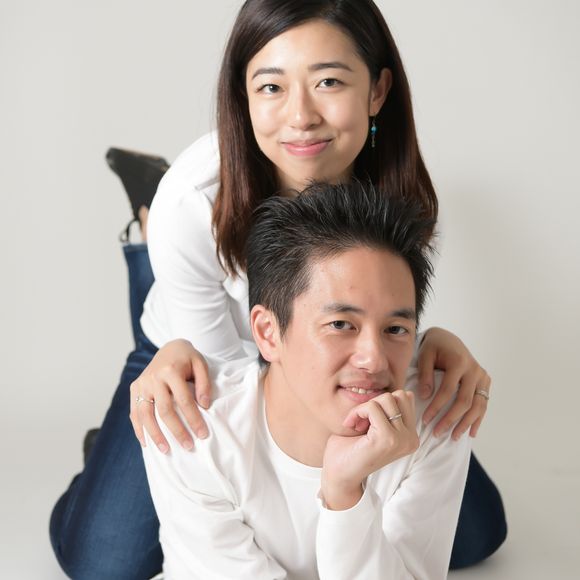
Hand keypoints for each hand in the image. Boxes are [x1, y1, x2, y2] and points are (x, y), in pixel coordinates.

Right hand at [129, 339, 211, 452]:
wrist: (170, 348)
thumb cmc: (188, 359)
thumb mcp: (201, 364)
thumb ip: (204, 384)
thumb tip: (204, 406)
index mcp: (171, 370)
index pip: (184, 400)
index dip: (193, 419)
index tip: (203, 434)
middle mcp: (153, 377)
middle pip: (164, 410)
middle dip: (177, 430)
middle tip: (188, 446)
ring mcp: (141, 383)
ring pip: (145, 414)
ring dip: (155, 435)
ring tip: (166, 450)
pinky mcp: (134, 388)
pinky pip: (134, 412)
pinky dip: (139, 428)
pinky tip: (147, 442)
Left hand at [321, 391, 418, 509]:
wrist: (338, 475)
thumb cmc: (352, 450)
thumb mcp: (377, 425)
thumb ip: (391, 411)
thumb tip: (406, 392)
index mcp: (410, 436)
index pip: (405, 398)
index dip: (382, 403)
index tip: (367, 419)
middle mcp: (411, 439)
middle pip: (398, 395)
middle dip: (375, 402)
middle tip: (361, 420)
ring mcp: (402, 439)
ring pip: (387, 398)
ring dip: (365, 407)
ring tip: (357, 424)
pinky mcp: (387, 439)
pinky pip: (373, 407)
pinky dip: (358, 411)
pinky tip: (352, 425)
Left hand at [417, 327, 490, 439]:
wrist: (448, 339)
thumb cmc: (434, 347)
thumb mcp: (425, 355)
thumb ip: (425, 374)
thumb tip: (425, 396)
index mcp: (459, 362)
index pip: (448, 390)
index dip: (436, 407)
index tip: (425, 420)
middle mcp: (474, 370)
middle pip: (465, 401)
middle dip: (450, 419)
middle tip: (437, 433)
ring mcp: (482, 377)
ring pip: (477, 405)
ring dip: (466, 423)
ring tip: (453, 437)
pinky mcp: (485, 382)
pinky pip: (483, 404)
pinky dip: (478, 419)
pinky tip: (472, 433)